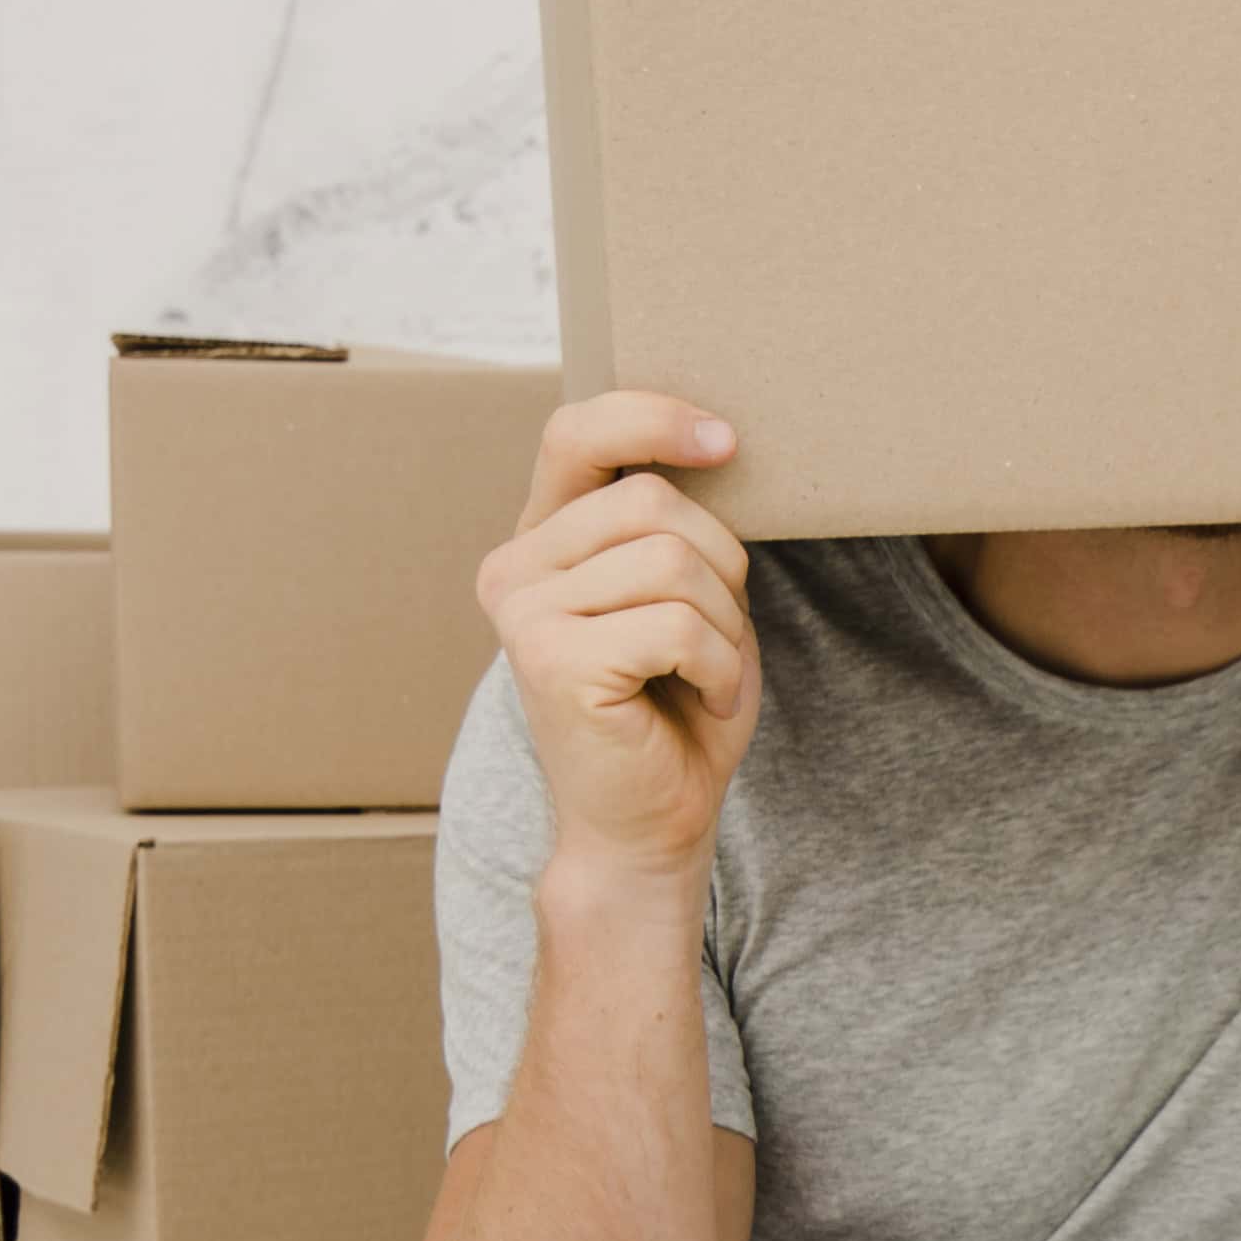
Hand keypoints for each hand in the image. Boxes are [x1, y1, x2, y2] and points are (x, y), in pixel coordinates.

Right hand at [482, 388, 762, 874]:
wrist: (649, 823)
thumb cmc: (675, 710)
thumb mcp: (684, 596)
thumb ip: (673, 527)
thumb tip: (713, 441)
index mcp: (541, 539)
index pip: (577, 433)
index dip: (653, 417)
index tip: (725, 440)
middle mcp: (515, 568)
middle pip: (653, 501)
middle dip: (722, 565)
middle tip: (719, 635)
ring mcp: (524, 613)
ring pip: (673, 561)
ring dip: (725, 624)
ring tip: (707, 673)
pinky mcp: (552, 660)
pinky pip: (678, 625)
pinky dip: (720, 666)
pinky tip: (704, 700)